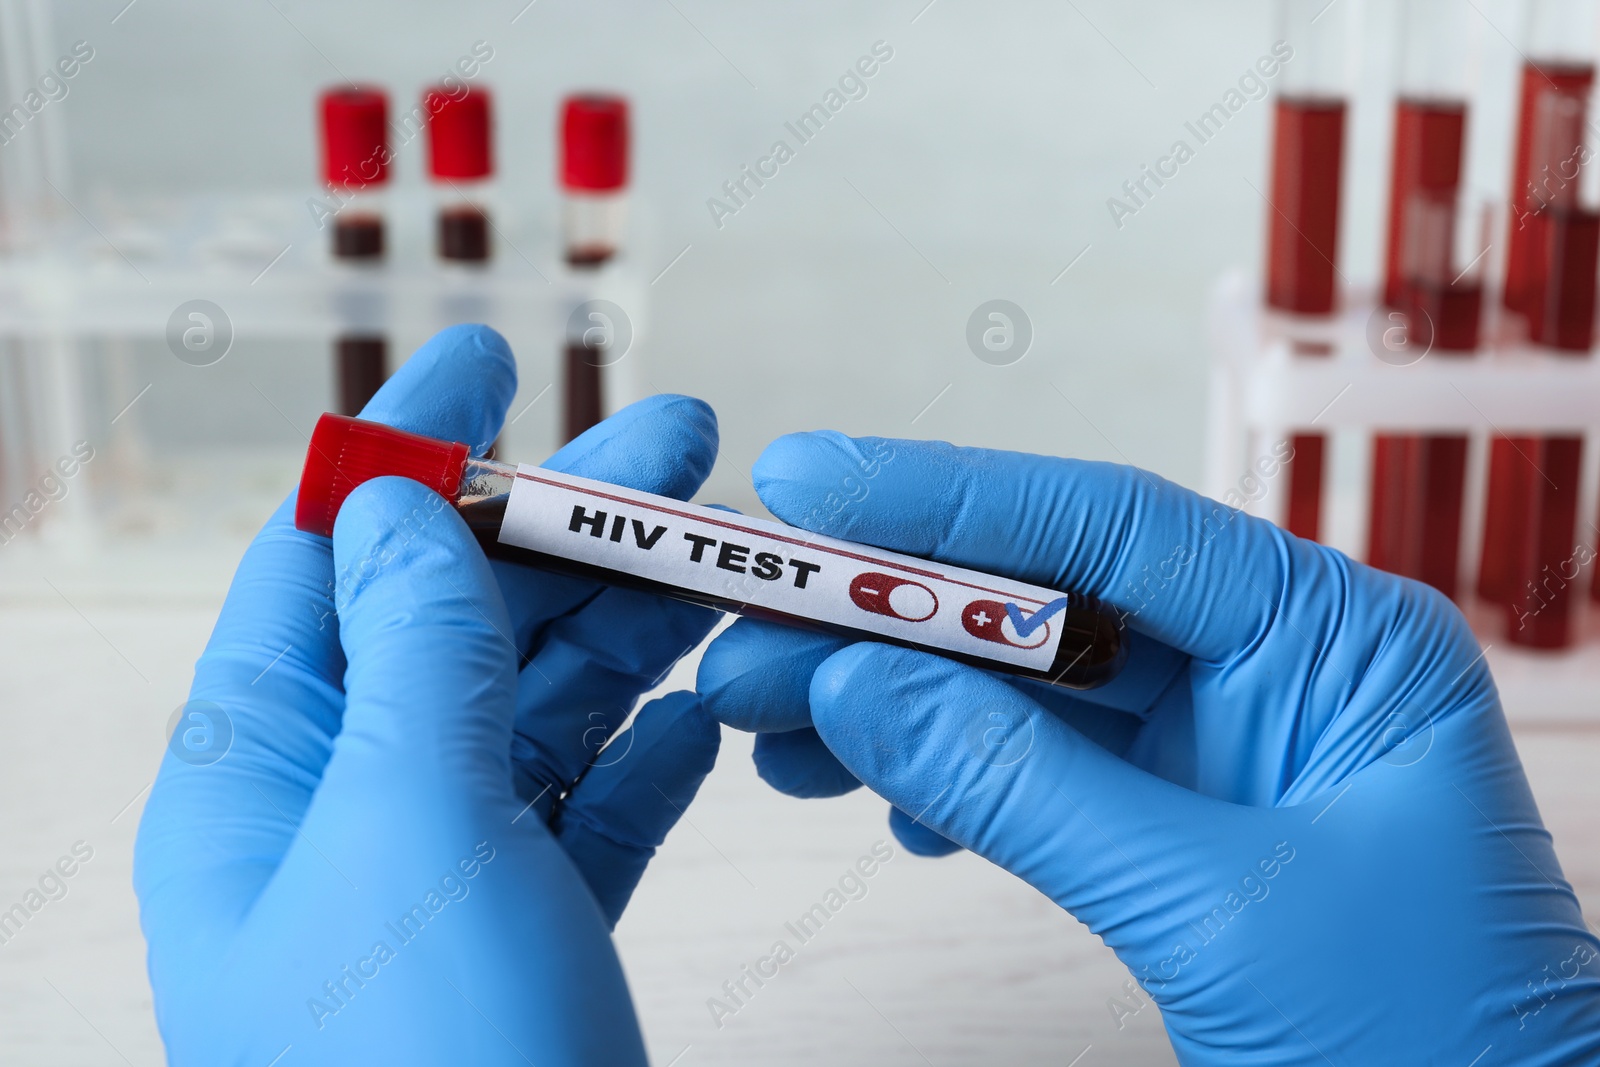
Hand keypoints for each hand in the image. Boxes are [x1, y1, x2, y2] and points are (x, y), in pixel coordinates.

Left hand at [135, 325, 722, 1063]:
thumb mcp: (403, 834)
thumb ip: (410, 656)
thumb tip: (397, 501)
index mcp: (267, 774)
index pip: (328, 555)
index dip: (406, 441)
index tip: (489, 349)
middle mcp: (350, 811)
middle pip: (461, 614)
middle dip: (569, 519)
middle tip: (685, 439)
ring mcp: (448, 876)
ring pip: (543, 703)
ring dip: (635, 623)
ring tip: (730, 556)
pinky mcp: (536, 936)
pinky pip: (596, 807)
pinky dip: (653, 749)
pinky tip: (709, 709)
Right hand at [697, 431, 1599, 1063]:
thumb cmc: (1427, 1046)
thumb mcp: (1214, 910)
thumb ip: (1025, 788)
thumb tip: (857, 689)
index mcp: (1336, 638)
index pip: (1114, 526)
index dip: (947, 499)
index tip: (810, 486)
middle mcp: (1277, 662)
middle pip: (1048, 598)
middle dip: (888, 617)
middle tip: (750, 628)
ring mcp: (1224, 736)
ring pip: (1023, 684)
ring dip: (893, 700)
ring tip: (770, 725)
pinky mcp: (1178, 811)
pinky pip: (1037, 763)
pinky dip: (944, 776)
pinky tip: (872, 794)